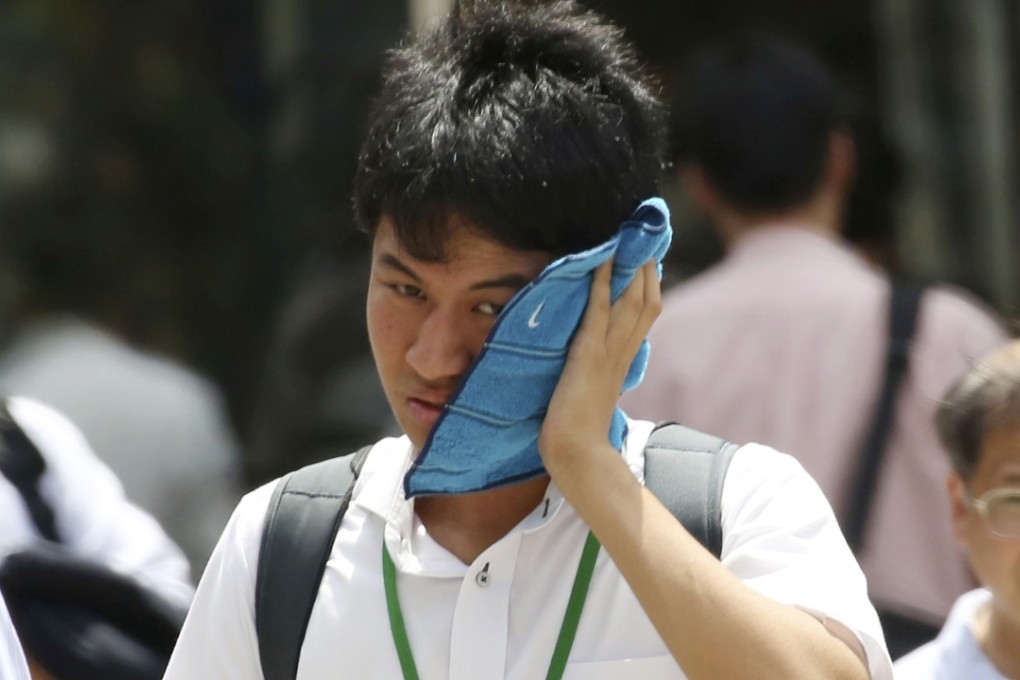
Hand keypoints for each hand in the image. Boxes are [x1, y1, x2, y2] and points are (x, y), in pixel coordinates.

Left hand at [538, 258, 660, 477]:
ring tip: (628, 239)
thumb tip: (593, 363)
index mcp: (624, 360)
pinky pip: (599, 312)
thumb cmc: (579, 431)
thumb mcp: (593, 392)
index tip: (649, 259)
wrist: (578, 454)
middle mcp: (623, 352)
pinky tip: (603, 261)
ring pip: (632, 302)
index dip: (649, 286)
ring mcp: (608, 352)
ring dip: (631, 268)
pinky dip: (602, 285)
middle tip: (645, 238)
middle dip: (648, 268)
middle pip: (648, 302)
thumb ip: (599, 374)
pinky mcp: (589, 354)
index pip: (646, 315)